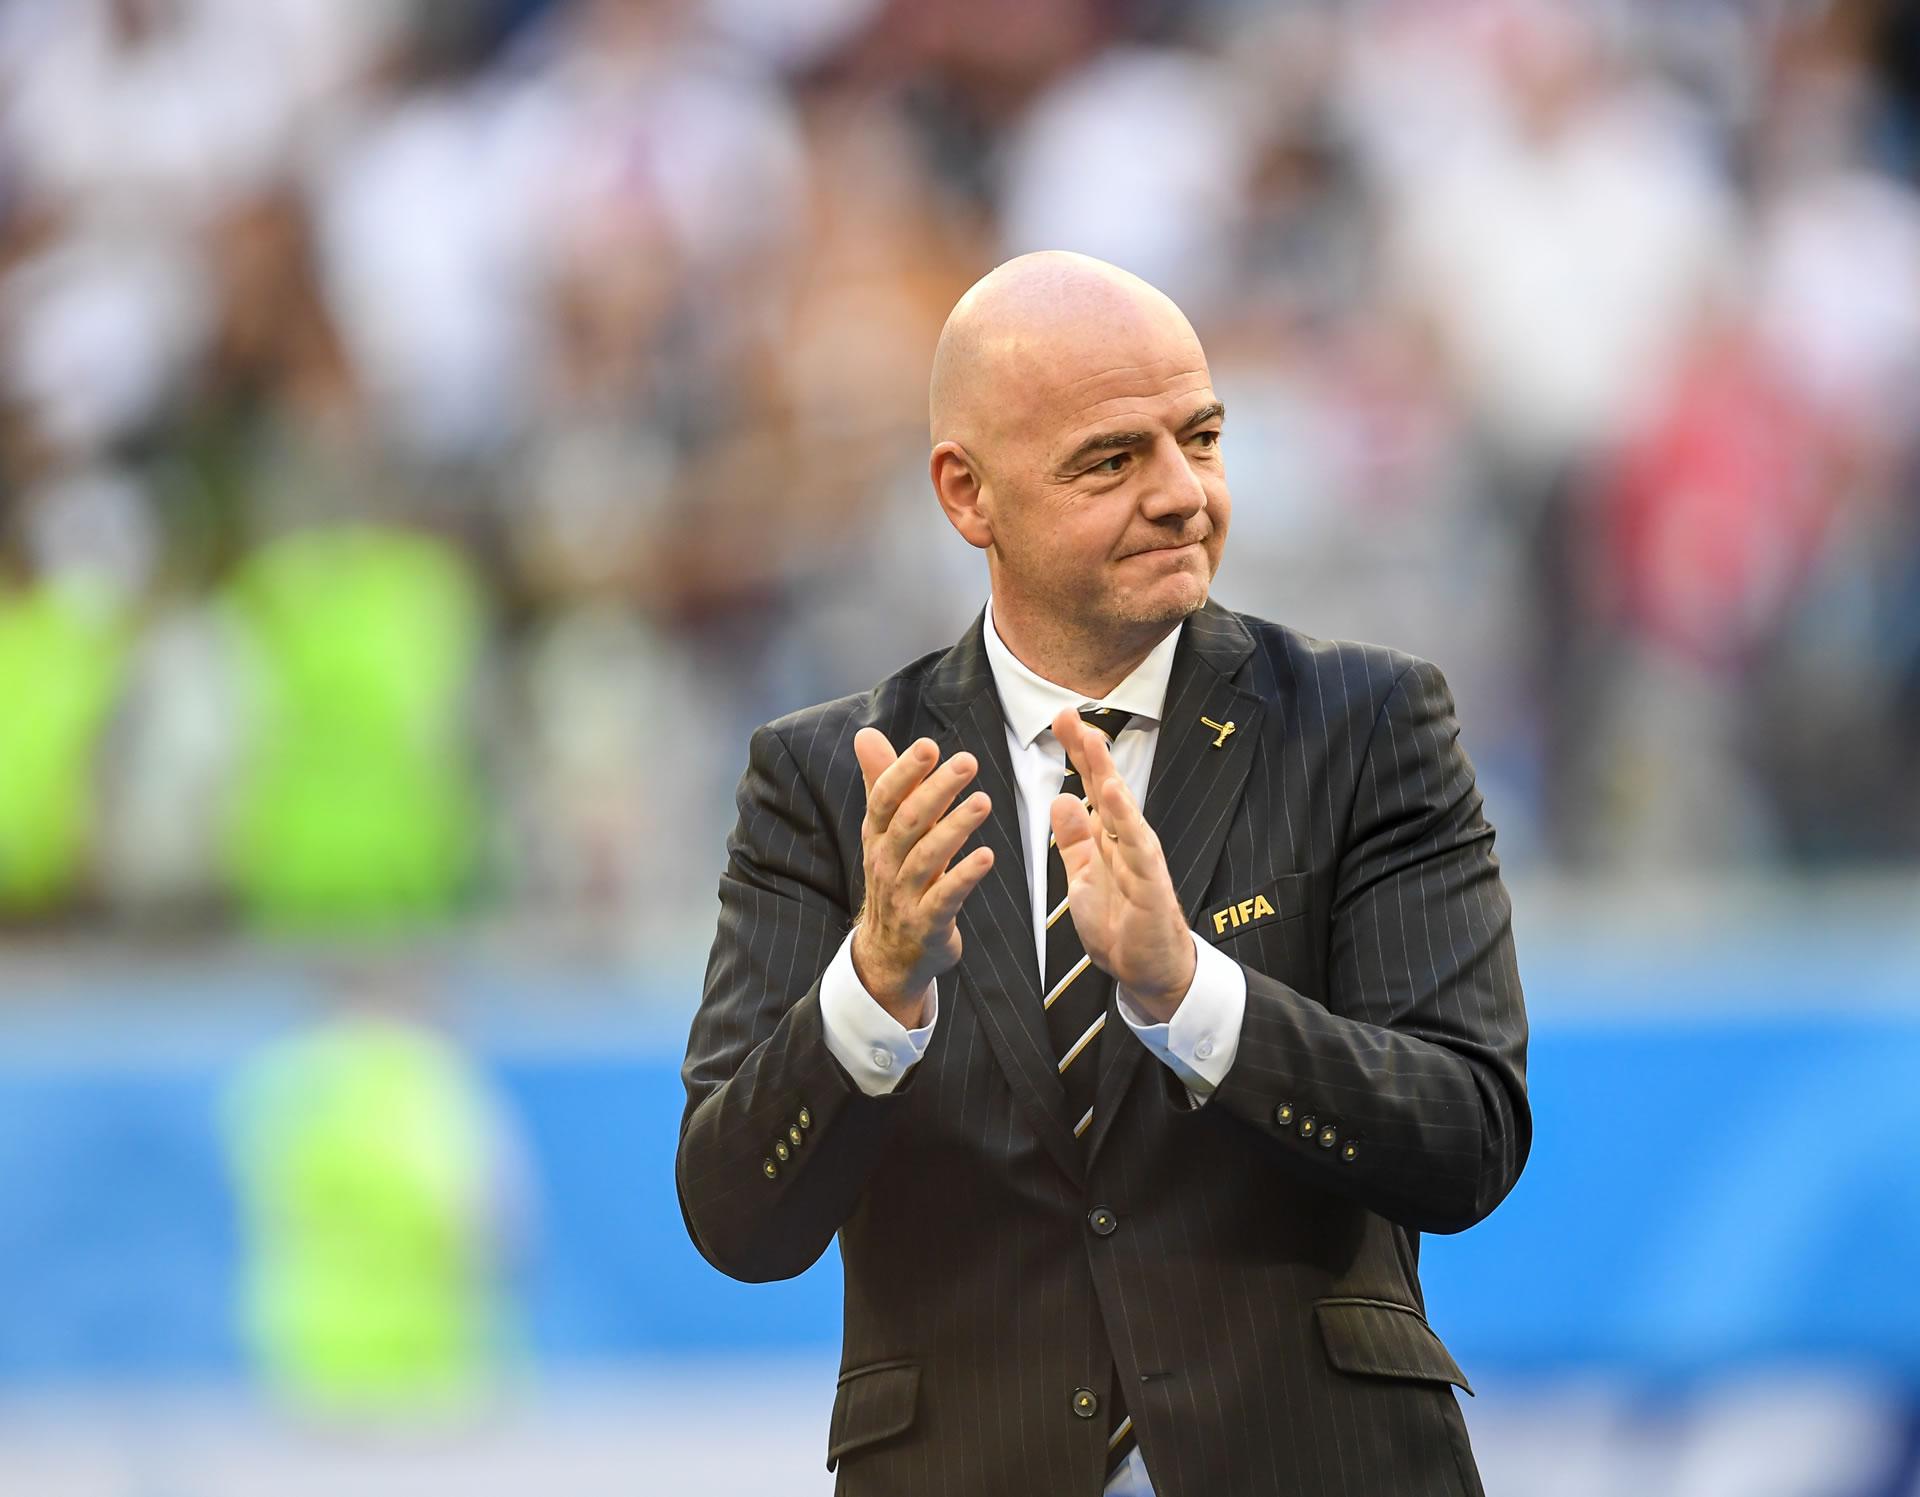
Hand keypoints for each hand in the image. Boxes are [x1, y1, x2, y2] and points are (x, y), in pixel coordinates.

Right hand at [849, 728, 995, 1025]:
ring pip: (927, 857)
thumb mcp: (884, 833)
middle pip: (909, 822)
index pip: (885, 799)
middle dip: (937, 790)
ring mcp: (905, 895)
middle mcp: (886, 863)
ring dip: (955, 827)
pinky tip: (986, 856)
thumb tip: (866, 734)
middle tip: (968, 762)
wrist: (889, 954)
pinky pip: (945, 897)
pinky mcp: (927, 923)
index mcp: (877, 836)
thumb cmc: (895, 879)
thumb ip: (882, 782)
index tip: (929, 746)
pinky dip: (964, 876)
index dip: (905, 772)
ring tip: (983, 802)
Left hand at [1049, 708, 1194, 1021]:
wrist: (1148, 969)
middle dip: (1089, 750)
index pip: (1092, 787)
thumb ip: (1074, 840)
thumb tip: (1061, 799)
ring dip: (1106, 772)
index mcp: (1108, 838)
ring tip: (1091, 740)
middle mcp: (1126, 840)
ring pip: (1123, 807)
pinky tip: (1113, 793)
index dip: (1076, 754)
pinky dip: (1125, 818)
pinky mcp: (1150, 883)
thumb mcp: (1083, 876)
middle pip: (1107, 785)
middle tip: (1070, 713)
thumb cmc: (1120, 923)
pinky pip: (1136, 846)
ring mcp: (1141, 858)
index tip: (1060, 719)